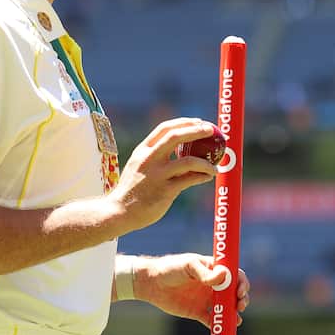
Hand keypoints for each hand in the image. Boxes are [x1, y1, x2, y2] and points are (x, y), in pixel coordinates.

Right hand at [108, 118, 218, 233]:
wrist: (119, 212)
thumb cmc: (132, 190)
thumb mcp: (139, 166)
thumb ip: (155, 157)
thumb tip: (180, 151)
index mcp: (143, 151)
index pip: (164, 128)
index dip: (184, 122)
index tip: (198, 122)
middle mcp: (149, 159)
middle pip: (176, 137)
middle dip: (196, 131)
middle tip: (212, 131)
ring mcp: (157, 175)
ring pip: (188, 161)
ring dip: (206, 163)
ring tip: (215, 167)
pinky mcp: (165, 191)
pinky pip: (189, 180)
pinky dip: (203, 176)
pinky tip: (208, 177)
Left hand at [136, 253, 250, 327]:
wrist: (150, 283)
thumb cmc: (170, 268)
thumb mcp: (188, 266)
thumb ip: (204, 273)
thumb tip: (223, 276)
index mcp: (213, 270)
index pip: (235, 275)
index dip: (242, 283)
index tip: (240, 291)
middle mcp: (213, 285)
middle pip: (234, 294)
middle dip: (242, 299)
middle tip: (240, 305)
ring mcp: (206, 299)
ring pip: (226, 309)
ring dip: (234, 314)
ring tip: (236, 320)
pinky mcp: (197, 312)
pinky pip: (212, 321)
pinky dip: (218, 326)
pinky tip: (221, 330)